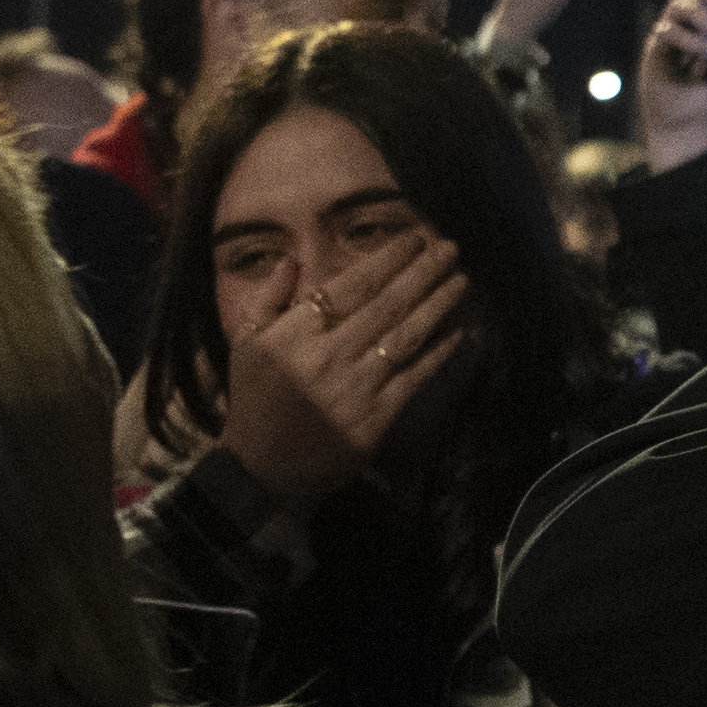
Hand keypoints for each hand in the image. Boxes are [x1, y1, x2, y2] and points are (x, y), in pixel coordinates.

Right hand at [216, 231, 468, 515]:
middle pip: (385, 304)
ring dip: (437, 305)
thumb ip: (267, 298)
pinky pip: (413, 378)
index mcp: (297, 333)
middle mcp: (328, 355)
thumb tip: (291, 259)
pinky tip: (460, 333)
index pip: (350, 285)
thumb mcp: (245, 343)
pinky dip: (438, 354)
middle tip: (449, 248)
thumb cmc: (255, 400)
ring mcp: (355, 386)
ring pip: (404, 336)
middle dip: (422, 272)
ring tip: (461, 280)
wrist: (263, 467)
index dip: (386, 259)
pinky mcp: (375, 417)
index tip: (412, 239)